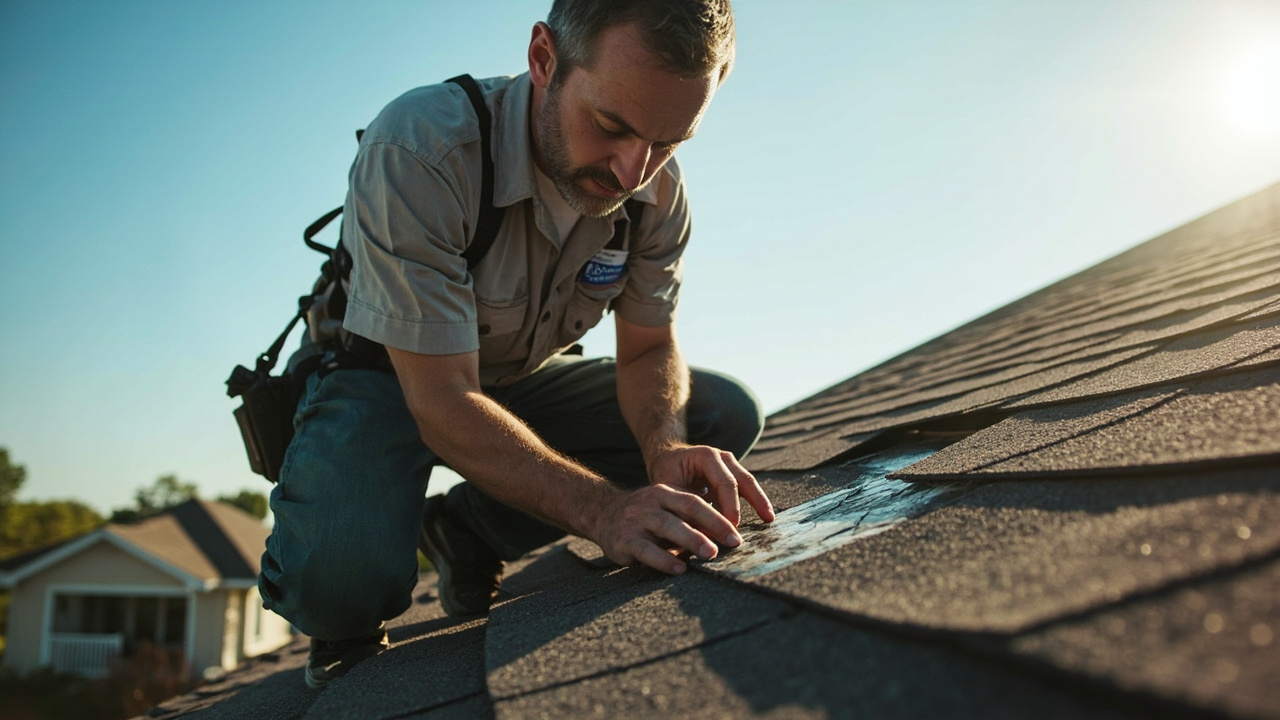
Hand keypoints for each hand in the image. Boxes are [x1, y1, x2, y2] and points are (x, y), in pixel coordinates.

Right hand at [592, 483, 744, 574]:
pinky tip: (681, 569)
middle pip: (687, 508)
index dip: (719, 516)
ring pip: (668, 526)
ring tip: (711, 554)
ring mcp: (637, 520)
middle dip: (713, 525)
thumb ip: (689, 519)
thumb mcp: (665, 510)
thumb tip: (725, 536)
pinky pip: (647, 551)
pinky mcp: (624, 540)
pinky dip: (665, 560)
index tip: (737, 535)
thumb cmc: (645, 517)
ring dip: (692, 539)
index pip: (696, 501)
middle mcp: (652, 501)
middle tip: (733, 542)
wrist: (602, 515)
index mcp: (666, 492)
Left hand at [648, 444, 774, 526]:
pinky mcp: (733, 473)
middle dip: (754, 501)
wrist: (668, 459)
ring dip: (760, 501)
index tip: (732, 526)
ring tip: (770, 519)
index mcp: (705, 456)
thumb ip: (685, 508)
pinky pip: (746, 487)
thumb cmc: (667, 474)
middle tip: (763, 523)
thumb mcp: (669, 490)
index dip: (731, 505)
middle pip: (743, 479)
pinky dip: (755, 501)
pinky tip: (764, 516)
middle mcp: (721, 457)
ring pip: (748, 482)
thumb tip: (703, 534)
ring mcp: (730, 463)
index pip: (724, 482)